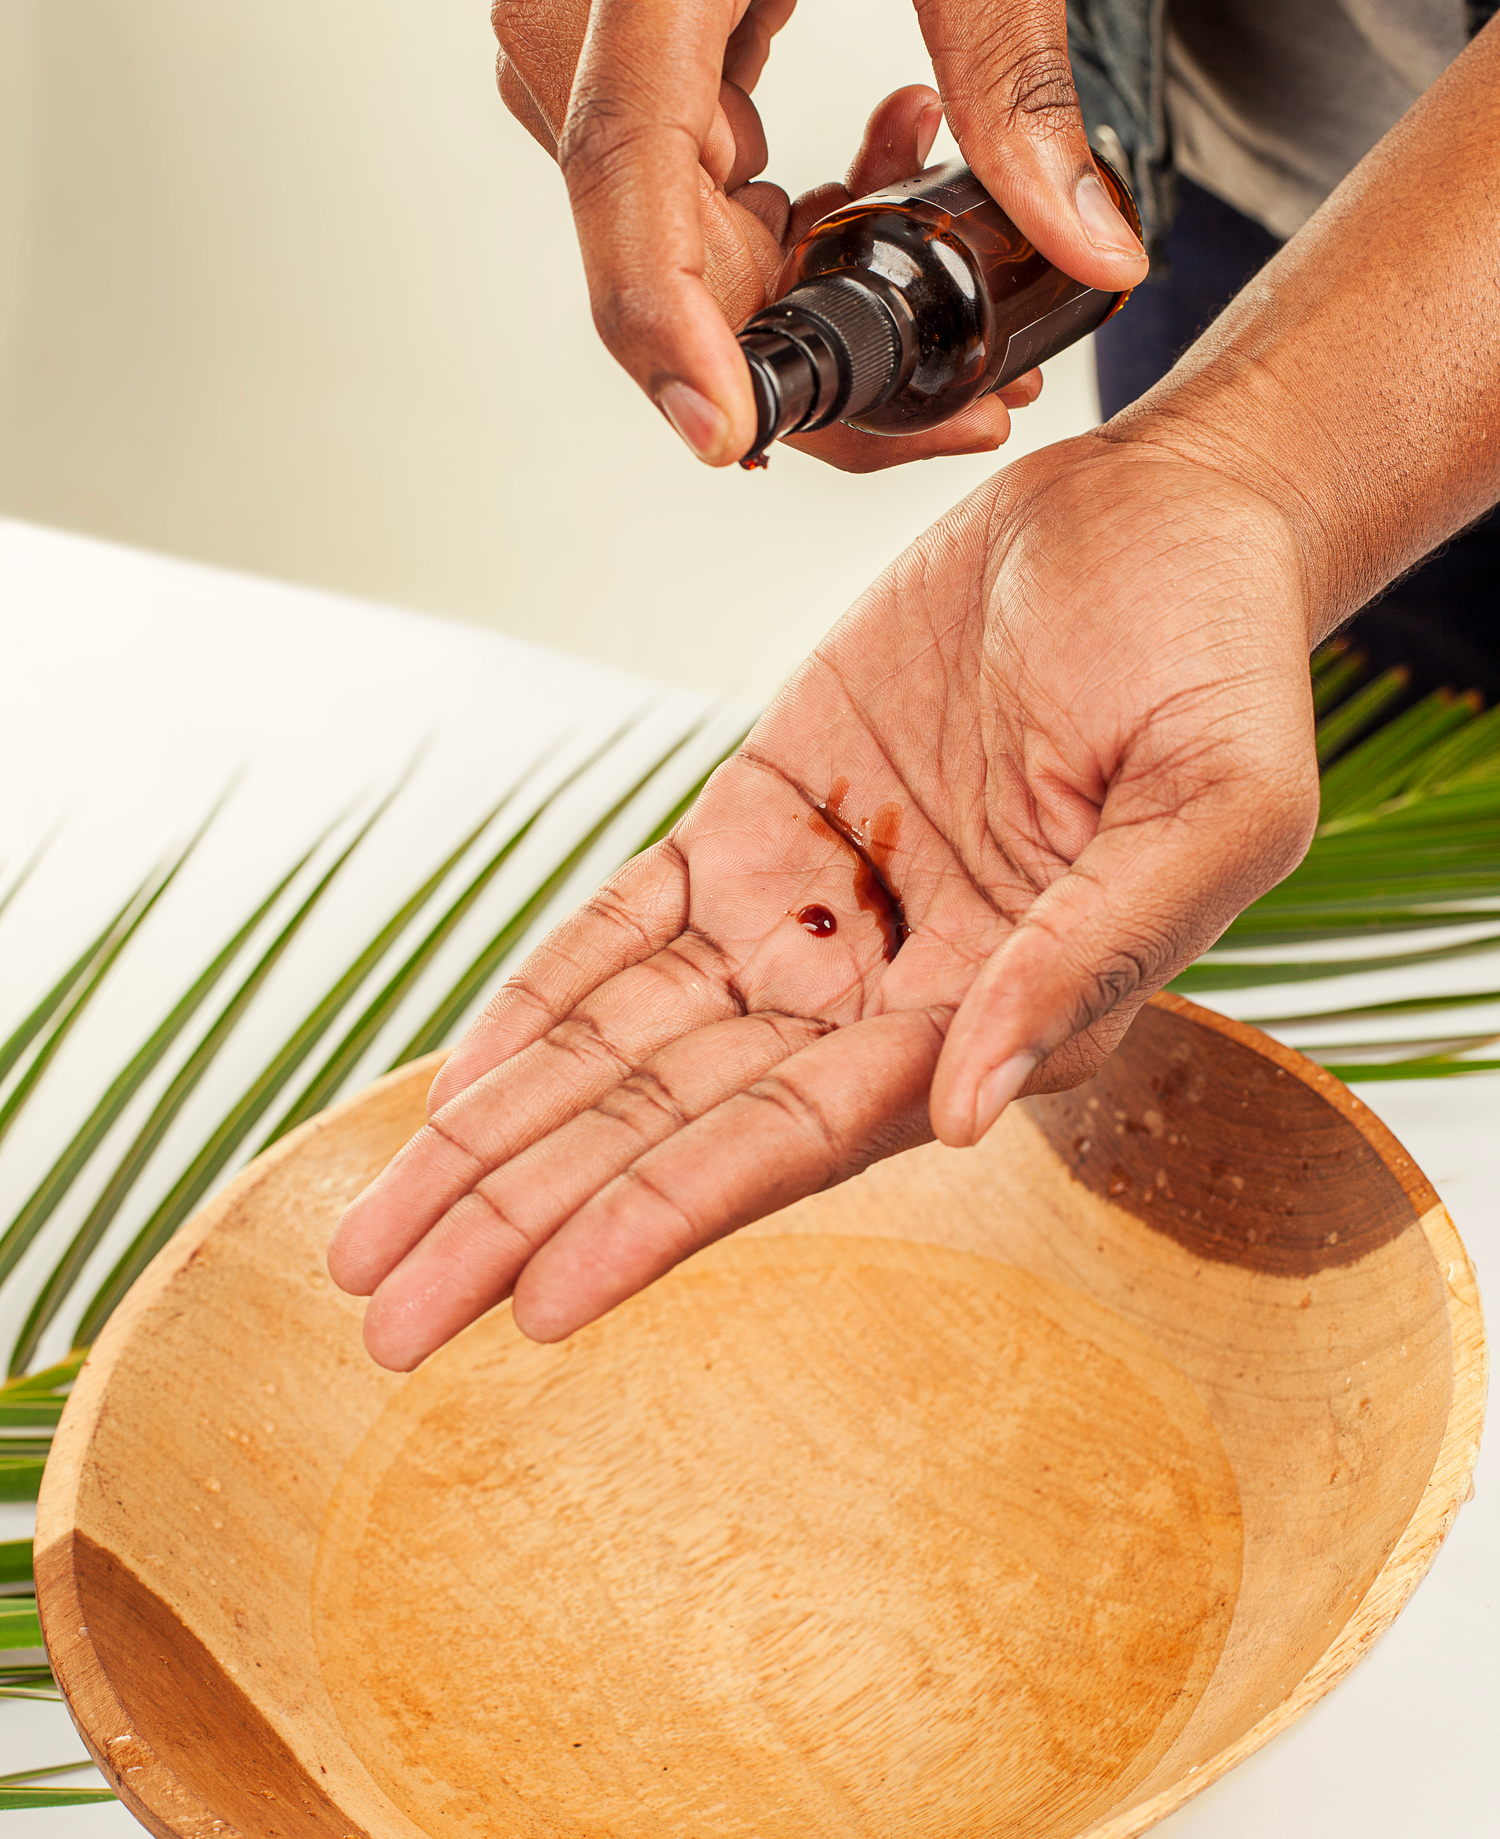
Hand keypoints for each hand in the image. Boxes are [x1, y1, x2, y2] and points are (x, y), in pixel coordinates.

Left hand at [329, 435, 1317, 1367]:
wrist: (1162, 520)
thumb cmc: (1216, 657)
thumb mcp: (1210, 804)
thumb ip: (1092, 957)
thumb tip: (968, 1107)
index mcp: (990, 1017)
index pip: (793, 1141)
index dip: (660, 1218)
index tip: (538, 1302)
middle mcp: (884, 992)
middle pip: (672, 1126)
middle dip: (528, 1218)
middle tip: (390, 1318)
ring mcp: (815, 909)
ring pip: (625, 1046)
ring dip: (502, 1140)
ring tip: (378, 1236)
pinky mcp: (765, 820)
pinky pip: (629, 926)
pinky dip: (542, 1000)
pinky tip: (459, 1084)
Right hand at [494, 0, 1146, 466]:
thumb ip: (1022, 69)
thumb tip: (1083, 246)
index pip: (632, 167)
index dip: (673, 320)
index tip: (729, 428)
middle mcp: (573, 23)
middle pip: (658, 262)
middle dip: (808, 361)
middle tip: (964, 401)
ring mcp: (570, 64)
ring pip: (673, 260)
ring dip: (809, 283)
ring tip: (931, 191)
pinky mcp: (594, 86)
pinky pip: (680, 216)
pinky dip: (784, 232)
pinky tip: (875, 158)